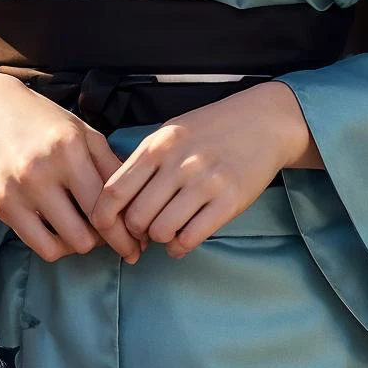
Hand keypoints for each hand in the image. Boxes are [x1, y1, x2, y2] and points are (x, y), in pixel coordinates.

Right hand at [0, 73, 146, 264]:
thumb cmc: (44, 120)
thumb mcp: (83, 133)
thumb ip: (110, 166)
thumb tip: (137, 204)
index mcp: (69, 150)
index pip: (106, 205)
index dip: (126, 231)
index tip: (138, 244)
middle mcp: (41, 173)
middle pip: (87, 233)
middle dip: (106, 241)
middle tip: (113, 237)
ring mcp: (17, 192)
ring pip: (64, 245)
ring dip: (81, 244)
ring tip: (87, 232)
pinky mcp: (0, 207)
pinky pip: (38, 246)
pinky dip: (57, 246)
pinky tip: (63, 232)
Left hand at [87, 80, 314, 259]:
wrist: (263, 121)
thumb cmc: (211, 129)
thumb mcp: (170, 133)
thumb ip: (144, 163)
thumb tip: (116, 203)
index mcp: (158, 146)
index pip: (114, 191)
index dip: (104, 218)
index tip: (107, 229)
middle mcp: (179, 164)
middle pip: (136, 217)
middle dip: (135, 232)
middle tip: (144, 231)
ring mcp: (206, 182)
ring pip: (161, 231)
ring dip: (159, 239)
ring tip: (167, 231)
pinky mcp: (230, 201)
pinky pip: (191, 238)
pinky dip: (180, 247)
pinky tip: (182, 240)